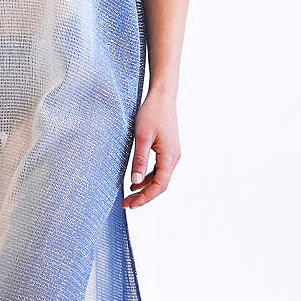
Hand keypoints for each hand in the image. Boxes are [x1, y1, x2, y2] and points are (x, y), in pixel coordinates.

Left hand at [121, 87, 179, 208]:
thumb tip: (135, 182)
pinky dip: (147, 177)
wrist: (162, 96)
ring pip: (159, 178)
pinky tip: (135, 180)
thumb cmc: (152, 113)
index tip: (130, 204)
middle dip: (144, 196)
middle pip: (160, 185)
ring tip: (129, 194)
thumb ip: (139, 160)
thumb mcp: (141, 137)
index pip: (159, 186)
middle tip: (127, 204)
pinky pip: (159, 169)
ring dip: (145, 188)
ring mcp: (172, 154)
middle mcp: (174, 158)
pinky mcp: (167, 149)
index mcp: (169, 157)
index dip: (145, 198)